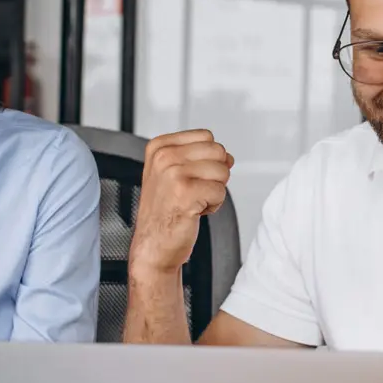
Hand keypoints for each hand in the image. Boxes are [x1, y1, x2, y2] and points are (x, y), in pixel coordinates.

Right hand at [129, 130, 233, 277]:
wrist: (154, 246)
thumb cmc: (165, 212)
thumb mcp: (174, 173)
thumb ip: (199, 157)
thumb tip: (228, 156)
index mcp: (159, 146)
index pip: (206, 136)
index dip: (207, 160)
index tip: (188, 178)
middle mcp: (164, 156)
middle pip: (218, 151)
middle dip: (214, 175)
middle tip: (193, 192)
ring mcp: (173, 173)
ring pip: (222, 171)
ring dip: (214, 191)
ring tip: (192, 202)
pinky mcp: (186, 192)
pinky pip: (221, 191)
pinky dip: (214, 205)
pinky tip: (194, 212)